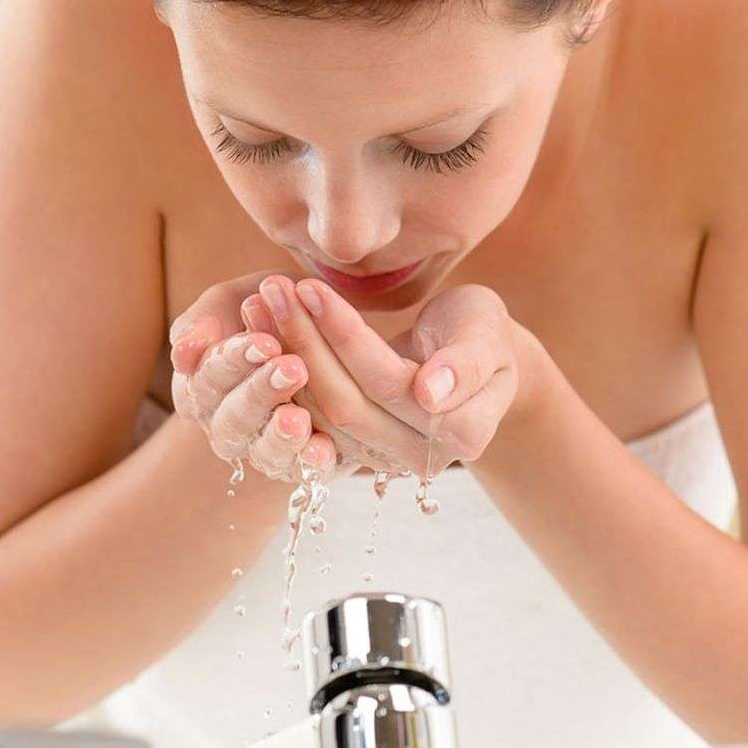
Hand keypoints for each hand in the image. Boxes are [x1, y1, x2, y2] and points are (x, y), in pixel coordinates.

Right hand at [168, 273, 336, 480]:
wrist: (322, 320)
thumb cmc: (270, 305)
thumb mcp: (233, 299)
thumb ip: (203, 322)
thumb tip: (183, 355)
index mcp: (202, 385)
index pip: (206, 380)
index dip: (231, 363)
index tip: (263, 342)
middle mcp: (226, 422)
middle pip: (232, 420)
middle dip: (260, 393)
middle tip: (293, 368)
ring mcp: (262, 446)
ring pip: (262, 453)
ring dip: (279, 436)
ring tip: (298, 418)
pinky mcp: (300, 460)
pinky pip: (299, 472)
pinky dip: (308, 462)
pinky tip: (320, 449)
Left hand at [247, 276, 522, 474]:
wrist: (472, 356)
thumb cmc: (482, 332)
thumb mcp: (486, 330)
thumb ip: (467, 362)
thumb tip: (431, 394)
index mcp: (462, 432)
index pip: (386, 382)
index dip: (345, 337)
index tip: (310, 286)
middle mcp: (421, 459)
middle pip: (347, 403)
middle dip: (304, 342)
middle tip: (272, 287)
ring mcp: (385, 461)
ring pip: (322, 413)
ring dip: (286, 355)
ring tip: (261, 301)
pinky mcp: (356, 453)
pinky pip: (310, 418)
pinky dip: (283, 374)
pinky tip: (261, 331)